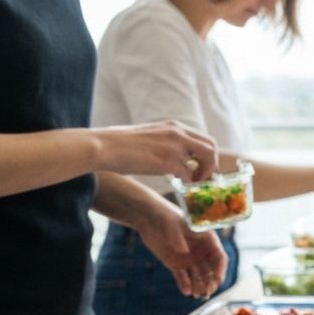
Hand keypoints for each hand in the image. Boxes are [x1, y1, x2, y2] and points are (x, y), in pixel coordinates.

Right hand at [96, 120, 218, 181]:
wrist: (102, 146)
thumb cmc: (119, 145)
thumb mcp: (150, 136)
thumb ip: (166, 143)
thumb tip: (177, 160)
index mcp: (173, 127)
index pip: (204, 139)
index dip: (208, 156)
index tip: (201, 169)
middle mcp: (177, 133)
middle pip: (211, 147)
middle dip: (211, 165)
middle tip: (202, 179)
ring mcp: (174, 147)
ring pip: (205, 161)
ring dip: (202, 176)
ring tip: (192, 185)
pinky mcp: (167, 161)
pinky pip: (189, 176)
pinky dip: (187, 184)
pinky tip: (178, 187)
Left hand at [137, 207, 228, 298]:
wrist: (149, 218)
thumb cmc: (165, 216)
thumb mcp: (172, 224)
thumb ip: (178, 237)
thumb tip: (184, 252)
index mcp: (207, 240)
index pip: (219, 257)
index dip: (220, 269)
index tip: (218, 280)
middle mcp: (201, 251)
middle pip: (211, 270)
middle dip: (210, 282)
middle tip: (207, 292)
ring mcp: (189, 259)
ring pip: (198, 276)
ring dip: (200, 286)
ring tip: (197, 296)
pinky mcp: (176, 264)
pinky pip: (182, 277)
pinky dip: (185, 284)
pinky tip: (186, 291)